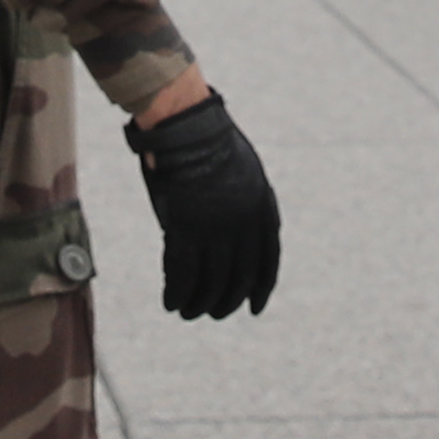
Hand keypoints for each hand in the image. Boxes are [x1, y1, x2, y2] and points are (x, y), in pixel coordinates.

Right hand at [127, 87, 282, 318]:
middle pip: (239, 278)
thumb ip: (245, 207)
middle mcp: (244, 224)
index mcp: (263, 209)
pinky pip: (182, 275)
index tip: (255, 307)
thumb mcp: (245, 173)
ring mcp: (216, 228)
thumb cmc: (210, 143)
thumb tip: (235, 240)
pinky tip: (170, 302)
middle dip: (227, 301)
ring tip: (188, 312)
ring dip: (199, 304)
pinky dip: (177, 293)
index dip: (262, 288)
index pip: (268, 261)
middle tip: (213, 312)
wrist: (187, 126)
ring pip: (210, 282)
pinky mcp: (186, 229)